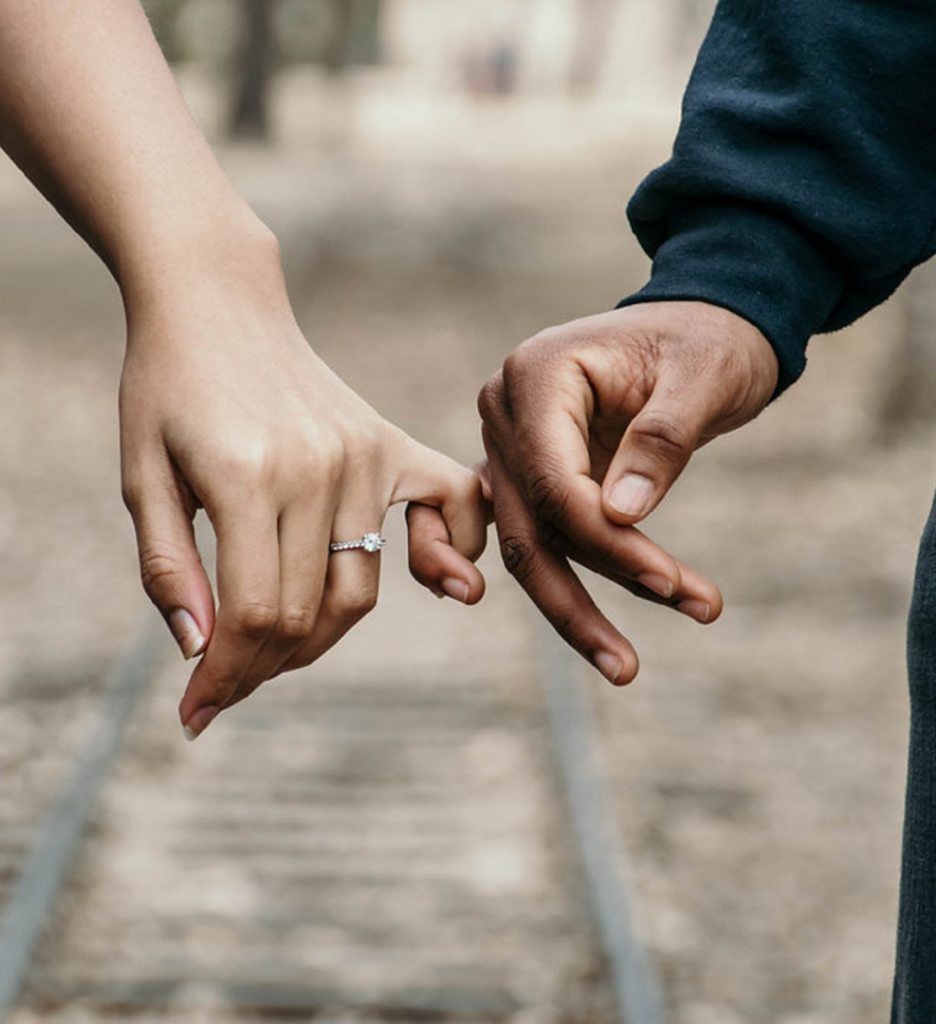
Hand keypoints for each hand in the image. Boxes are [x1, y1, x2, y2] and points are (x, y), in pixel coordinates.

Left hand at [119, 233, 485, 738]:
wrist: (216, 302)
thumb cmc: (165, 387)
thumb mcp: (140, 475)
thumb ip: (168, 567)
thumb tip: (201, 652)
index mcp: (245, 477)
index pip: (254, 615)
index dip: (225, 677)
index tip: (196, 714)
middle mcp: (318, 469)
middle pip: (308, 613)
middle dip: (261, 667)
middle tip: (224, 683)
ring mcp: (363, 454)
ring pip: (360, 587)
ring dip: (317, 637)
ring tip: (272, 647)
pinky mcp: (388, 442)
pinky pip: (449, 506)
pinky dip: (450, 551)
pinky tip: (440, 581)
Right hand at [478, 300, 777, 683]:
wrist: (700, 327)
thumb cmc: (707, 341)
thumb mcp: (703, 376)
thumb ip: (661, 440)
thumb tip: (621, 516)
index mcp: (536, 375)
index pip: (554, 480)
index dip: (607, 541)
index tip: (670, 582)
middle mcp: (505, 412)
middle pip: (528, 526)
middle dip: (579, 599)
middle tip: (628, 667)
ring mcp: (508, 446)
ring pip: (528, 544)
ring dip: (575, 605)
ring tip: (626, 664)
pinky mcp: (527, 474)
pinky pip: (531, 536)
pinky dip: (557, 580)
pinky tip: (578, 630)